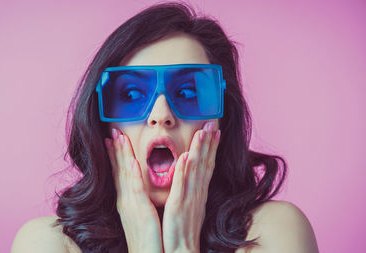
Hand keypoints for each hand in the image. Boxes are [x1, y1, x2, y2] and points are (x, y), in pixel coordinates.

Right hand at [105, 129, 162, 252]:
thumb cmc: (146, 238)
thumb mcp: (140, 215)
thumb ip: (138, 199)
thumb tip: (137, 188)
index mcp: (126, 201)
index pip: (119, 173)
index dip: (115, 156)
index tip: (111, 140)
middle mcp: (125, 201)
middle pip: (119, 170)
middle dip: (115, 150)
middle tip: (113, 131)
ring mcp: (131, 206)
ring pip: (126, 175)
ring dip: (123, 156)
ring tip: (120, 138)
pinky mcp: (141, 212)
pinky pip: (137, 190)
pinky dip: (134, 175)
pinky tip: (134, 162)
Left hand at [162, 122, 219, 252]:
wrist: (181, 252)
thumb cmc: (183, 233)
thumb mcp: (189, 208)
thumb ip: (191, 191)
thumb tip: (191, 176)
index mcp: (199, 194)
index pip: (207, 166)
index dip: (212, 147)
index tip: (215, 130)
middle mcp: (197, 194)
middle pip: (205, 164)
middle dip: (209, 142)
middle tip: (212, 123)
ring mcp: (189, 200)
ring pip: (196, 171)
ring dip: (199, 150)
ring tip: (203, 132)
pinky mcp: (178, 207)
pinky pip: (182, 187)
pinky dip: (184, 172)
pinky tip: (185, 157)